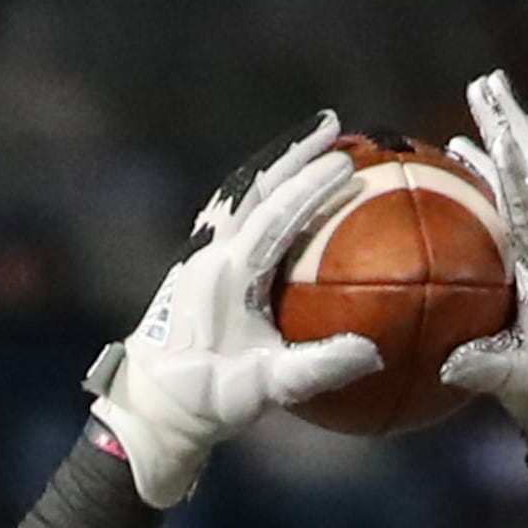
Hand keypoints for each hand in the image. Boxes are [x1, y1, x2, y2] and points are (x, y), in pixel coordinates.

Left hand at [83, 119, 378, 504]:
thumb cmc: (209, 398)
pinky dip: (259, 190)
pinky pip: (232, 211)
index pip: (276, 213)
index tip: (348, 162)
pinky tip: (279, 189)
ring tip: (310, 145)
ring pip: (241, 190)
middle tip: (334, 125)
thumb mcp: (266, 389)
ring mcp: (200, 251)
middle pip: (257, 184)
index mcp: (229, 271)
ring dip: (275, 164)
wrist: (153, 403)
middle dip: (296, 152)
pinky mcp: (197, 261)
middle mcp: (211, 250)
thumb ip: (318, 369)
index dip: (312, 186)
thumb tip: (373, 352)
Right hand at [440, 67, 527, 493]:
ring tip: (479, 99)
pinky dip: (500, 172)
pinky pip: (522, 200)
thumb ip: (492, 374)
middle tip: (487, 81)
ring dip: (506, 137)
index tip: (495, 132)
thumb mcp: (527, 388)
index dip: (510, 172)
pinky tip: (468, 156)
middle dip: (511, 125)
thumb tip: (454, 367)